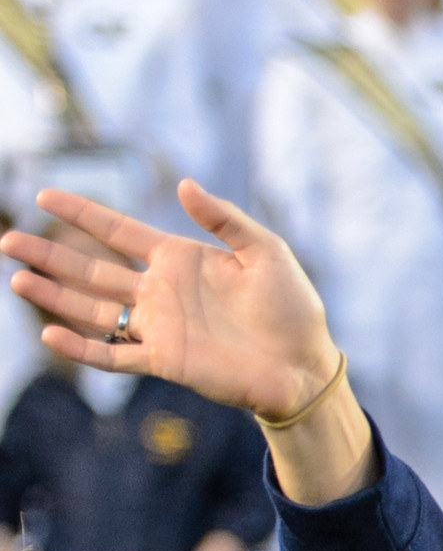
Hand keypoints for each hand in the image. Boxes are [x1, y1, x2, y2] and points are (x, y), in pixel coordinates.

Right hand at [3, 182, 375, 504]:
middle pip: (92, 269)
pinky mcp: (166, 361)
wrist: (305, 366)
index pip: (118, 231)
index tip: (44, 194)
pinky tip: (53, 334)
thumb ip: (224, 219)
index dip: (82, 214)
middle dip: (50, 255)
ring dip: (54, 296)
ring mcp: (160, 327)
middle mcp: (161, 291)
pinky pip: (116, 354)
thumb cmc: (293, 309)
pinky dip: (84, 347)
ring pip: (93, 309)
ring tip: (18, 280)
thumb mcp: (267, 253)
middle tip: (9, 240)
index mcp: (179, 259)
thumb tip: (183, 184)